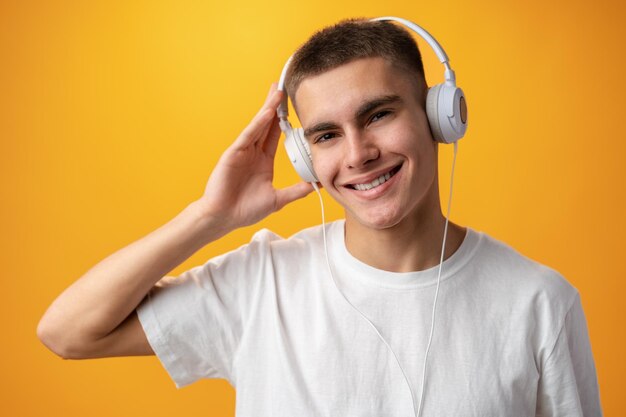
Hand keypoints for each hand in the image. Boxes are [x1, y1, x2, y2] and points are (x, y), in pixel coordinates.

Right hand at [197, 84, 313, 230]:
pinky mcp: (233, 155)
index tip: (292, 106)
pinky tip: (266, 113)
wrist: (224, 218)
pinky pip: (247, 136)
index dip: (283, 120)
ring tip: (277, 93)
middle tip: (283, 88)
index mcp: (263, 161)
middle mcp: (253, 153)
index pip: (275, 135)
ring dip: (267, 109)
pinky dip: (257, 124)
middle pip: (266, 124)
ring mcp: (242, 152)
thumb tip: (315, 186)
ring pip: (257, 126)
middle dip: (274, 106)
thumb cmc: (244, 209)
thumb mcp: (277, 199)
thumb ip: (296, 191)